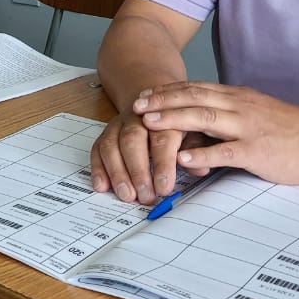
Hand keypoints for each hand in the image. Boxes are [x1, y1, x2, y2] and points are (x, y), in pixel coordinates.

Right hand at [89, 93, 211, 204]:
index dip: (163, 164)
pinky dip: (98, 168)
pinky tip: (102, 186)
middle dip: (138, 170)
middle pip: (133, 140)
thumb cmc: (180, 123)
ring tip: (126, 196)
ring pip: (112, 144)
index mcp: (165, 116)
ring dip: (117, 172)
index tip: (164, 188)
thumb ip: (198, 150)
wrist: (156, 102)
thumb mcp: (196, 133)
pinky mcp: (106, 132)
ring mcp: (120, 124)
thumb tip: (200, 168)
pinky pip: (97, 149)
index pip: (163, 139)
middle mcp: (139, 117)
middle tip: (145, 196)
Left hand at [135, 81, 298, 185]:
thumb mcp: (254, 114)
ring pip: (205, 118)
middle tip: (135, 106)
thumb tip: (198, 121)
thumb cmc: (289, 130)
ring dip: (173, 120)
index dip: (167, 91)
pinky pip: (226, 151)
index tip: (142, 94)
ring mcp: (249, 128)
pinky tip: (182, 157)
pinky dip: (202, 153)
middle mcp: (240, 107)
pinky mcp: (258, 151)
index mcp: (237, 97)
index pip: (196, 88)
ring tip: (148, 124)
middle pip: (194, 98)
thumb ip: (227, 115)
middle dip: (162, 101)